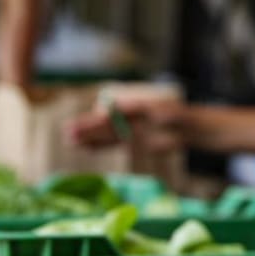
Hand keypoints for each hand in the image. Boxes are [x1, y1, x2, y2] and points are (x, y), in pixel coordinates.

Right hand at [67, 97, 188, 152]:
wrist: (187, 127)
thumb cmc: (178, 115)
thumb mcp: (163, 112)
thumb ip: (147, 112)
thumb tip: (122, 110)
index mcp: (133, 107)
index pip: (113, 113)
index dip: (101, 119)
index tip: (91, 124)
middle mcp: (127, 117)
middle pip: (104, 124)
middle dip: (87, 128)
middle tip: (67, 131)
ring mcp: (128, 129)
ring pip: (104, 134)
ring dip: (88, 138)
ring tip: (69, 140)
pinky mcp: (131, 141)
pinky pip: (111, 143)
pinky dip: (98, 146)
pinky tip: (85, 149)